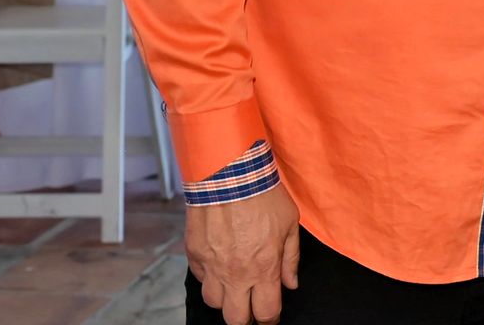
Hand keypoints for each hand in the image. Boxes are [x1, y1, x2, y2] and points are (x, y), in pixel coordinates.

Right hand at [186, 183, 300, 324]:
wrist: (229, 172)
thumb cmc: (263, 194)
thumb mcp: (290, 223)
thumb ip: (290, 258)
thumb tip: (290, 283)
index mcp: (263, 269)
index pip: (266, 313)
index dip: (270, 319)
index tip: (270, 315)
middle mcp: (235, 274)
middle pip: (235, 319)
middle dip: (245, 318)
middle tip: (251, 307)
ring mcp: (211, 265)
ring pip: (213, 302)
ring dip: (225, 298)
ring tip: (233, 285)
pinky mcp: (194, 253)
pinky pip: (199, 278)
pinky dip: (208, 277)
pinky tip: (218, 265)